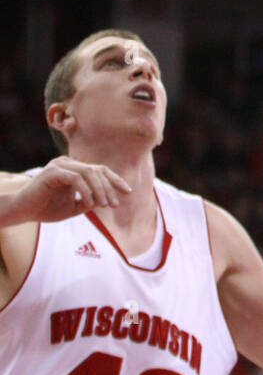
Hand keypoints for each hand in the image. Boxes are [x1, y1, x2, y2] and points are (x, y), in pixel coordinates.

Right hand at [4, 158, 131, 224]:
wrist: (22, 212)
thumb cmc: (45, 209)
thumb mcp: (72, 207)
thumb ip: (88, 202)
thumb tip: (106, 201)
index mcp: (74, 168)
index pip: (99, 170)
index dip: (115, 180)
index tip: (128, 192)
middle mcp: (68, 163)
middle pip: (97, 171)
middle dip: (109, 188)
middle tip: (114, 205)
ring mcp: (60, 165)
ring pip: (89, 172)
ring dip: (100, 190)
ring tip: (103, 205)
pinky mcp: (53, 171)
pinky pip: (76, 178)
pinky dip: (86, 190)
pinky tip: (89, 203)